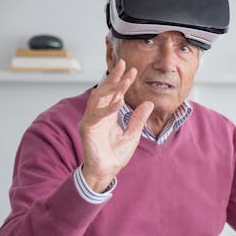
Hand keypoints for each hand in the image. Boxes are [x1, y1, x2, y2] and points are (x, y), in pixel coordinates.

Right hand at [78, 59, 153, 191]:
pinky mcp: (87, 129)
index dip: (122, 82)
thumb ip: (139, 119)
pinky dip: (108, 109)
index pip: (114, 93)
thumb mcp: (133, 134)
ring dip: (111, 88)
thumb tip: (148, 103)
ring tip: (124, 79)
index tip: (132, 71)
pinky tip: (119, 101)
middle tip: (124, 64)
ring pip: (98, 98)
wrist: (107, 171)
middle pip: (104, 91)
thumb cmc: (116, 154)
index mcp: (107, 115)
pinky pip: (96, 116)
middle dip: (114, 77)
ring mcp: (90, 121)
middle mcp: (97, 114)